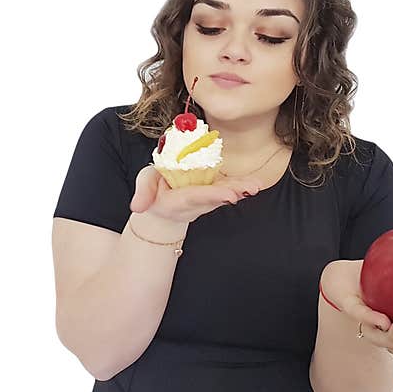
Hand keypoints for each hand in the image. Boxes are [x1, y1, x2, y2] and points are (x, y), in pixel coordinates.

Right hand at [130, 164, 262, 223]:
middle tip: (247, 190)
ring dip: (240, 190)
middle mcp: (195, 202)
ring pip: (224, 193)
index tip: (228, 195)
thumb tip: (137, 207)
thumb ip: (143, 193)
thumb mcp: (144, 185)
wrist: (163, 202)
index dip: (211, 195)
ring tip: (255, 186)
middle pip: (214, 197)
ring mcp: (207, 198)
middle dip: (229, 193)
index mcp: (178, 200)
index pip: (195, 196)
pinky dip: (241, 186)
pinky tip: (255, 184)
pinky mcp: (213, 190)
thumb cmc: (154, 189)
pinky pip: (228, 188)